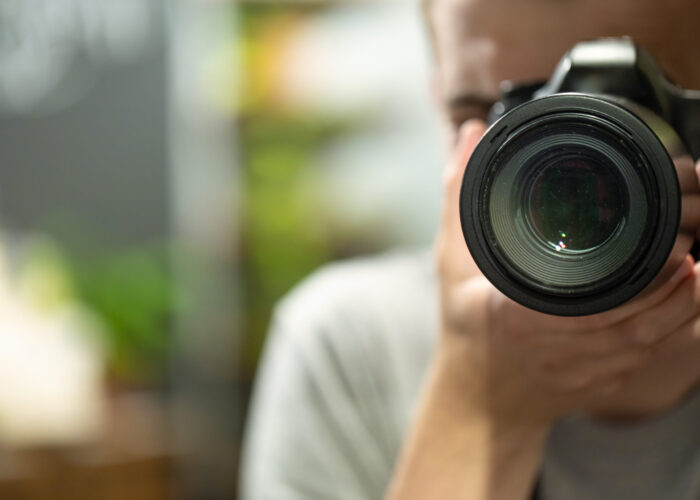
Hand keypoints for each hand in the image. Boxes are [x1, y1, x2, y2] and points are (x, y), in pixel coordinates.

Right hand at [435, 120, 699, 426]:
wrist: (479, 397)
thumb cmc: (465, 327)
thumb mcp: (452, 261)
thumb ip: (459, 196)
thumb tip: (469, 136)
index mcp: (516, 317)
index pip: (585, 308)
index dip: (636, 285)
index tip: (666, 250)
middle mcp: (554, 350)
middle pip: (630, 326)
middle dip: (671, 289)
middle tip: (689, 248)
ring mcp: (580, 373)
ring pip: (646, 346)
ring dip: (680, 309)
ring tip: (695, 271)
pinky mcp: (600, 386)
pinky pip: (647, 363)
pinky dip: (672, 332)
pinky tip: (683, 303)